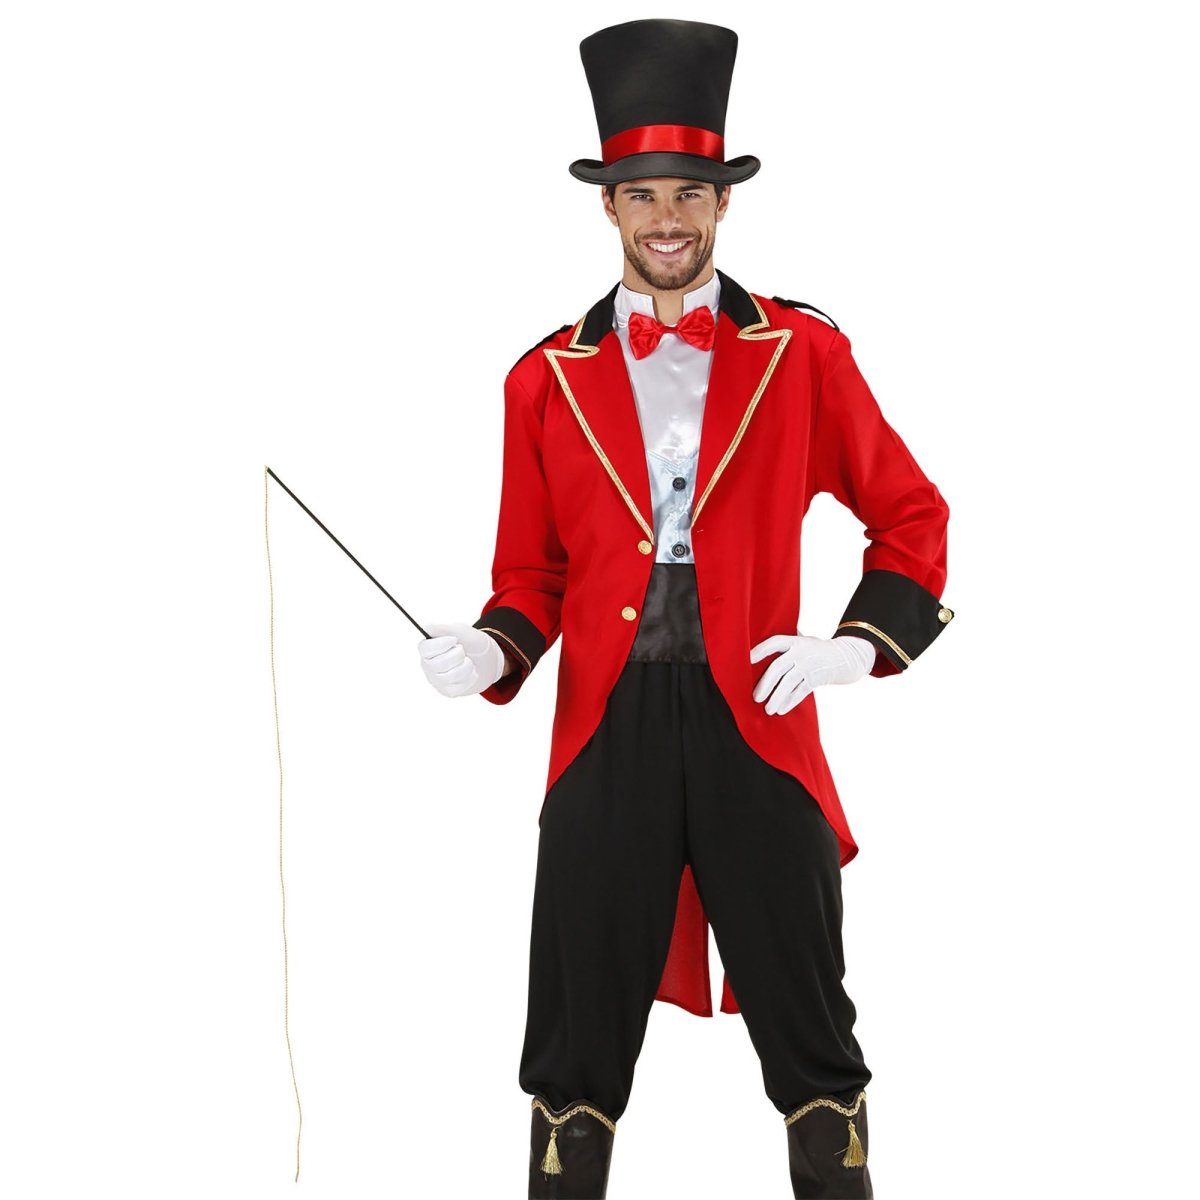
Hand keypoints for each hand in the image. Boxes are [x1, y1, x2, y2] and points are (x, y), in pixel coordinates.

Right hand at [417, 622, 506, 697]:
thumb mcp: (461, 631)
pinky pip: (457, 688)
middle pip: (436, 664)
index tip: (454, 640)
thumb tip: (426, 628)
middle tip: (463, 650)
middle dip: (456, 655)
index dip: (440, 645)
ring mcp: (437, 679)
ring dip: (465, 667)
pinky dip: (469, 678)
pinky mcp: (448, 690)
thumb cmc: (471, 643)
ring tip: (469, 661)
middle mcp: (429, 665)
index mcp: (429, 648)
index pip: (424, 649)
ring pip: (448, 677)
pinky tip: (470, 672)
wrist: (488, 660)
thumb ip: (444, 629)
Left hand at [749, 634, 874, 715]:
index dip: (760, 650)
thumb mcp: (803, 640)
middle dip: (765, 684)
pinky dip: (790, 701)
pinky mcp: (816, 678)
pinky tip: (781, 710)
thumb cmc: (816, 649)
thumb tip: (757, 649)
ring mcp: (809, 666)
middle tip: (755, 698)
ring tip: (767, 709)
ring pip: (789, 683)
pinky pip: (801, 692)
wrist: (846, 657)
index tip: (747, 659)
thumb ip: (785, 644)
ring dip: (777, 697)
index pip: (774, 643)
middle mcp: (801, 652)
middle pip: (778, 667)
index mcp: (794, 641)